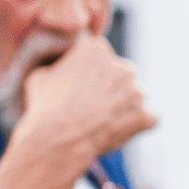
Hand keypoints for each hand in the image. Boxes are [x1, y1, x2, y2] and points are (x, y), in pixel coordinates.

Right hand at [11, 33, 157, 175]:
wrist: (57, 139)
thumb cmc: (45, 107)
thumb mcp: (40, 75)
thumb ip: (59, 67)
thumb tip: (60, 69)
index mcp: (97, 49)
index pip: (99, 57)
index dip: (89, 74)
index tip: (79, 88)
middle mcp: (122, 66)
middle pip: (120, 75)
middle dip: (110, 89)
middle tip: (90, 107)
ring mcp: (137, 91)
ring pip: (134, 96)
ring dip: (123, 107)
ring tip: (100, 122)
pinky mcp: (145, 115)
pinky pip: (149, 118)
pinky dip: (139, 124)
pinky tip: (120, 131)